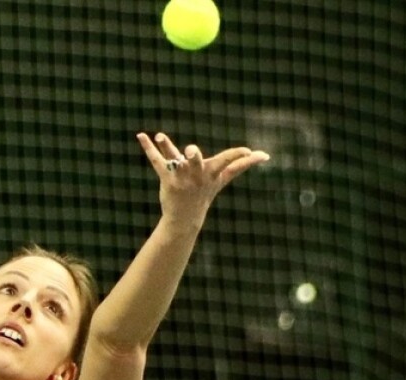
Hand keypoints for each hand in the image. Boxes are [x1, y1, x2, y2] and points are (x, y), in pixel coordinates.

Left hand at [136, 132, 269, 229]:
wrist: (185, 217)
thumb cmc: (205, 193)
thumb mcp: (223, 179)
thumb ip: (241, 165)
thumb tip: (265, 155)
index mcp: (212, 173)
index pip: (227, 162)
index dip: (238, 156)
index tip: (248, 151)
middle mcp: (197, 174)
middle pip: (196, 163)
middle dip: (193, 157)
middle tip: (191, 151)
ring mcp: (181, 176)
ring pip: (173, 159)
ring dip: (167, 146)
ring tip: (160, 136)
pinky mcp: (167, 178)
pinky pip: (157, 161)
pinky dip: (149, 148)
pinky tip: (141, 136)